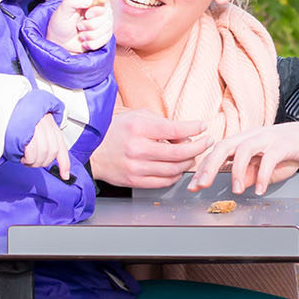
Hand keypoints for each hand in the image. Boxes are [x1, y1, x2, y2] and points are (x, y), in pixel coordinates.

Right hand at [21, 112, 71, 179]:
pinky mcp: (25, 130)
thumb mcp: (36, 127)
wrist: (4, 108)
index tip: (65, 176)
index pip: (61, 146)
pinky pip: (32, 151)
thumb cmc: (18, 121)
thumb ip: (46, 140)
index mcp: (51, 124)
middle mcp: (46, 123)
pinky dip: (28, 158)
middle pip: (52, 151)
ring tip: (25, 159)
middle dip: (43, 162)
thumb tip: (51, 158)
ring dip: (34, 161)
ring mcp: (37, 125)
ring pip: (43, 152)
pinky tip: (22, 156)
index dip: (65, 164)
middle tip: (32, 162)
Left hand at [46, 0, 111, 54]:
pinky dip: (93, 43)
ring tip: (80, 35)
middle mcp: (98, 6)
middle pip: (106, 14)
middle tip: (79, 26)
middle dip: (91, 24)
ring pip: (107, 27)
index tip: (87, 15)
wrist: (60, 41)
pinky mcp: (105, 32)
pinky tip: (85, 41)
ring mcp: (103, 20)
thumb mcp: (63, 10)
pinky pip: (106, 38)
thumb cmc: (60, 23)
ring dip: (90, 35)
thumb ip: (73, 0)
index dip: (97, 8)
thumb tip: (90, 0)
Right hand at [89, 109, 207, 188]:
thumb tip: (187, 134)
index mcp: (138, 128)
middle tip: (206, 142)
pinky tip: (178, 167)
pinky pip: (164, 181)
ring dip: (189, 162)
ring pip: (174, 169)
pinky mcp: (135, 181)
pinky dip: (176, 174)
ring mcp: (136, 167)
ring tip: (192, 155)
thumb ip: (162, 123)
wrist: (91, 152)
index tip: (203, 127)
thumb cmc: (116, 131)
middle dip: (198, 147)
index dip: (194, 128)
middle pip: (179, 152)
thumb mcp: (137, 117)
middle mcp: (138, 149)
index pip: (175, 129)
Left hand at [188, 119, 298, 195]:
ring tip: (235, 191)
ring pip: (244, 149)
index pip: (217, 152)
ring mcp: (267, 138)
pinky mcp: (284, 143)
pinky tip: (260, 190)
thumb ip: (250, 174)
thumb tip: (236, 185)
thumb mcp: (265, 167)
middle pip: (224, 146)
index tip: (193, 185)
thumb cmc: (288, 152)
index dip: (203, 168)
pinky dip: (262, 175)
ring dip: (236, 171)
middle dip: (210, 165)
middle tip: (202, 185)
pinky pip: (269, 158)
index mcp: (244, 140)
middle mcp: (252, 136)